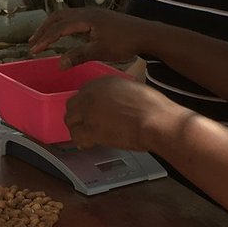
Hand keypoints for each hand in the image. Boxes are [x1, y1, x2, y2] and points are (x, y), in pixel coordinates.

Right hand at [28, 7, 149, 66]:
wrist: (146, 34)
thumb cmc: (125, 43)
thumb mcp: (100, 51)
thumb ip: (78, 56)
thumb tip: (58, 64)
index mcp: (85, 18)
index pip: (58, 28)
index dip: (44, 39)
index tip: (33, 50)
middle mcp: (86, 12)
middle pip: (58, 18)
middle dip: (43, 30)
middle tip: (32, 43)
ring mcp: (92, 13)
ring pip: (65, 16)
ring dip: (52, 26)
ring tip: (42, 38)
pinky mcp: (97, 17)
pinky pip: (73, 18)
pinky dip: (62, 25)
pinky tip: (63, 34)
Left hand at [63, 77, 187, 151]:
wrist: (156, 121)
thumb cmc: (154, 107)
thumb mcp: (134, 89)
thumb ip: (120, 94)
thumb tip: (119, 102)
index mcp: (104, 82)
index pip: (84, 92)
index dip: (85, 105)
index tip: (91, 113)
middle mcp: (92, 93)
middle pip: (72, 105)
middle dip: (77, 116)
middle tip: (85, 126)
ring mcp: (89, 111)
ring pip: (70, 120)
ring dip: (77, 129)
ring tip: (86, 137)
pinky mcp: (91, 129)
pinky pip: (76, 135)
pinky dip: (81, 141)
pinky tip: (89, 144)